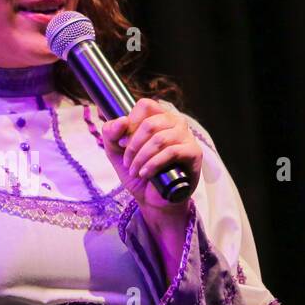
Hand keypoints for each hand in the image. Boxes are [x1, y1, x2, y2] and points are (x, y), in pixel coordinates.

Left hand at [100, 98, 201, 218]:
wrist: (153, 199)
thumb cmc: (138, 172)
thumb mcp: (116, 152)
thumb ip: (111, 133)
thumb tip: (121, 120)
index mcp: (158, 116)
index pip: (145, 105)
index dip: (130, 123)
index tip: (122, 143)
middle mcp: (175, 122)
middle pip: (150, 123)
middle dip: (133, 146)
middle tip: (127, 162)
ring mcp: (186, 136)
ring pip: (160, 138)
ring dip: (141, 157)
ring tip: (135, 170)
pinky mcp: (193, 153)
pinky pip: (172, 152)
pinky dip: (153, 164)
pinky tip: (146, 174)